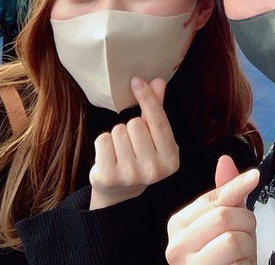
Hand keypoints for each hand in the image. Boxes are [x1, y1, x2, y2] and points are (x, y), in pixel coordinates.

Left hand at [89, 77, 178, 209]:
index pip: (159, 121)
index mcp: (171, 158)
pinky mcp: (108, 177)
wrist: (121, 193)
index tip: (136, 81)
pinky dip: (103, 144)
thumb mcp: (154, 137)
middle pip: (135, 124)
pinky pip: (102, 140)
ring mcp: (130, 176)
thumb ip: (156, 109)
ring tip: (121, 152)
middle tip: (133, 145)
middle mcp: (154, 170)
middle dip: (131, 127)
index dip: (148, 98)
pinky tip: (109, 157)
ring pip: (118, 130)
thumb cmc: (141, 157)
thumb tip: (159, 81)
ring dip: (117, 136)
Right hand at [166, 155, 259, 264]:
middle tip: (244, 239)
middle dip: (246, 224)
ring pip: (232, 237)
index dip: (237, 186)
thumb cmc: (226, 260)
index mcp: (178, 225)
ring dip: (248, 247)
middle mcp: (176, 246)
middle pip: (224, 215)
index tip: (255, 176)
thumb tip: (224, 160)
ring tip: (240, 257)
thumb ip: (225, 193)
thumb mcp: (227, 223)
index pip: (212, 198)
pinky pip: (237, 260)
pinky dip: (246, 263)